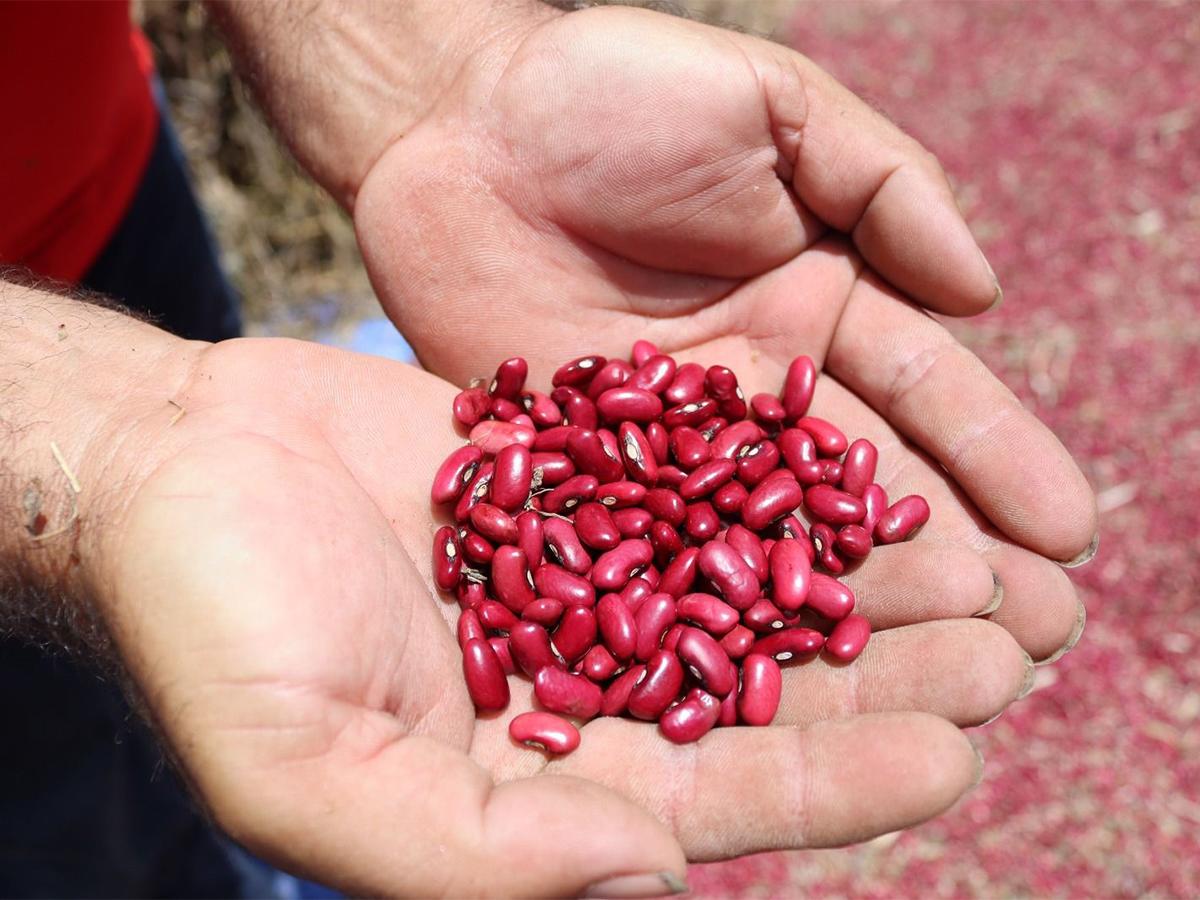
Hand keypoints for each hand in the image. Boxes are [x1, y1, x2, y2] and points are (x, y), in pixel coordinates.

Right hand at [93, 337, 1010, 895]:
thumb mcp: (308, 773)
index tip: (952, 758)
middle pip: (757, 690)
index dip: (830, 787)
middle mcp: (572, 676)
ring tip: (973, 558)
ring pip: (742, 576)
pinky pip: (688, 469)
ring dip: (852, 572)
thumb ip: (470, 854)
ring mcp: (578, 565)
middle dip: (881, 679)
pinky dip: (771, 466)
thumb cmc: (213, 623)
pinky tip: (857, 453)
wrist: (173, 461)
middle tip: (1010, 646)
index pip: (709, 800)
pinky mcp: (568, 468)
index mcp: (529, 776)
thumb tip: (645, 883)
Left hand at [353, 5, 1095, 663]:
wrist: (454, 119)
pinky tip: (759, 672)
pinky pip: (647, 546)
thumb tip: (987, 291)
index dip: (995, 457)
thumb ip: (884, 186)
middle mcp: (753, 392)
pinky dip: (699, 607)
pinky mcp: (577, 476)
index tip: (1066, 531)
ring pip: (767, 539)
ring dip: (844, 610)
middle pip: (858, 487)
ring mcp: (665, 447)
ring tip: (928, 682)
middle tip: (1028, 640)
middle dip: (945, 562)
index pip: (923, 391)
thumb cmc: (611, 89)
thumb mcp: (773, 106)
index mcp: (814, 306)